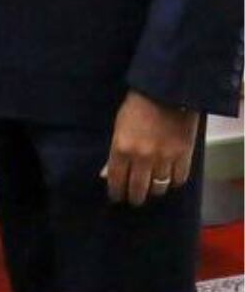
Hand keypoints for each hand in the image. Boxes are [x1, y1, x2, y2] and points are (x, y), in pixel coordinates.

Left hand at [101, 91, 198, 205]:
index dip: (116, 192)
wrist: (166, 92)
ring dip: (154, 190)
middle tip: (133, 199)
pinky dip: (173, 182)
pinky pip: (178, 179)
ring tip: (151, 190)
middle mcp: (142, 157)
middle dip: (134, 197)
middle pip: (138, 189)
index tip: (116, 197)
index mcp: (121, 148)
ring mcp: (164, 158)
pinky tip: (169, 179)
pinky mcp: (184, 156)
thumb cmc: (137, 105)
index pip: (116, 180)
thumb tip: (107, 173)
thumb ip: (114, 151)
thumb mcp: (118, 126)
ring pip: (159, 188)